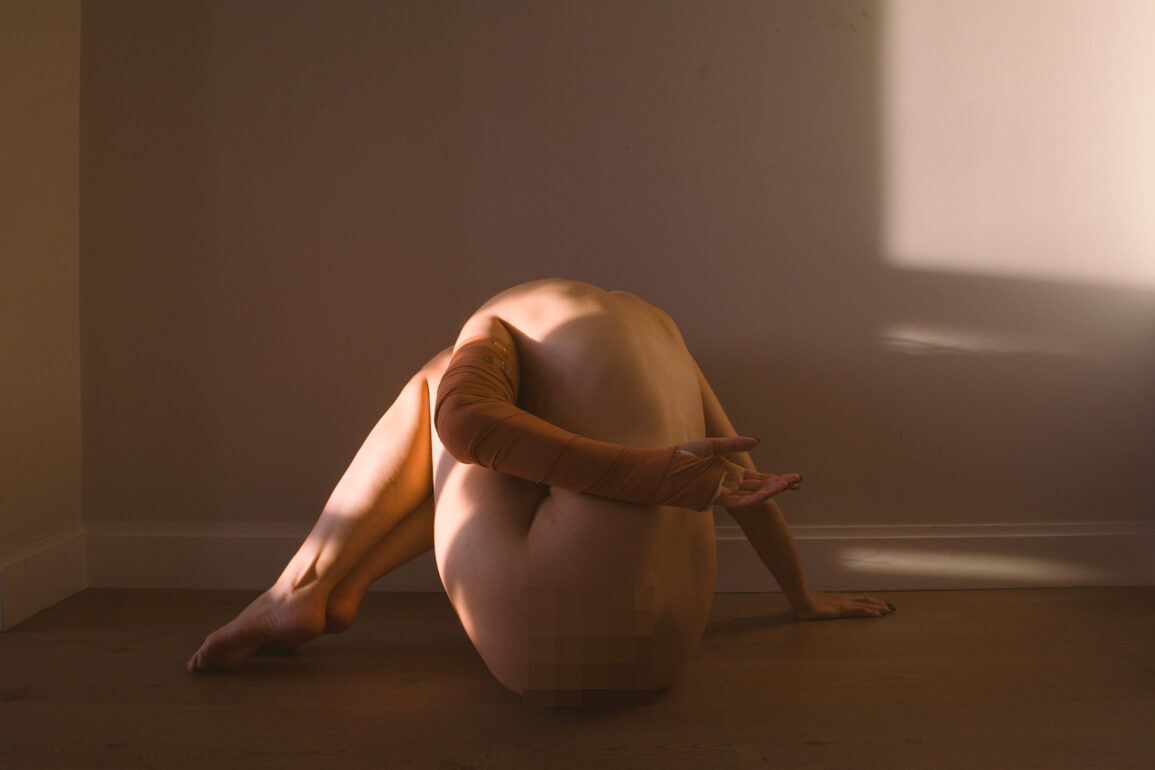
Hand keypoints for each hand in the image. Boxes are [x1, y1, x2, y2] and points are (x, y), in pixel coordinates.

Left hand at [675, 436, 801, 507]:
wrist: (664, 468)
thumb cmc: (683, 457)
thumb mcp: (711, 445)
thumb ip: (733, 444)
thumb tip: (756, 441)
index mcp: (731, 474)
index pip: (759, 479)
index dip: (776, 480)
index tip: (794, 478)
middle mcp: (731, 485)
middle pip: (760, 487)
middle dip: (779, 485)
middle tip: (797, 481)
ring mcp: (725, 493)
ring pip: (752, 495)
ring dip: (769, 491)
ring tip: (786, 485)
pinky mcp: (716, 498)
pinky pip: (737, 501)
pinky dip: (752, 499)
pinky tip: (765, 494)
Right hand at [795, 591, 895, 619]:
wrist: (802, 601)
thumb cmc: (806, 604)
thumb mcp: (816, 605)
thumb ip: (821, 606)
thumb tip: (819, 609)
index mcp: (839, 598)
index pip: (858, 599)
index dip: (869, 601)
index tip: (879, 604)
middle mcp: (844, 599)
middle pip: (865, 600)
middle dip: (878, 603)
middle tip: (890, 607)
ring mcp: (844, 603)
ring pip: (866, 604)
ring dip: (878, 607)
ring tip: (889, 610)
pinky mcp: (843, 609)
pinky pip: (860, 611)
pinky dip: (871, 612)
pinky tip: (878, 614)